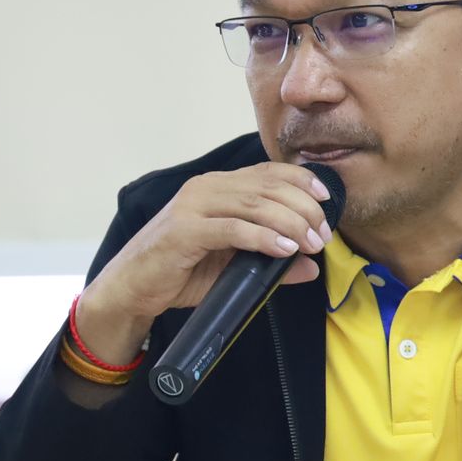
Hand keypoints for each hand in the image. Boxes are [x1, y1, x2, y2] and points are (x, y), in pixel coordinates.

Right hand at [74, 163, 334, 363]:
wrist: (132, 288)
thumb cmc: (181, 272)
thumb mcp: (235, 266)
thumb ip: (273, 262)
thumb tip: (314, 266)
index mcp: (218, 186)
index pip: (269, 172)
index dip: (302, 182)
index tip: (329, 201)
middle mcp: (206, 188)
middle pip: (269, 187)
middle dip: (304, 209)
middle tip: (323, 236)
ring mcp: (193, 207)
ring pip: (256, 204)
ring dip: (291, 223)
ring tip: (311, 244)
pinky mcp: (184, 231)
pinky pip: (233, 228)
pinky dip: (264, 237)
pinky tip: (285, 249)